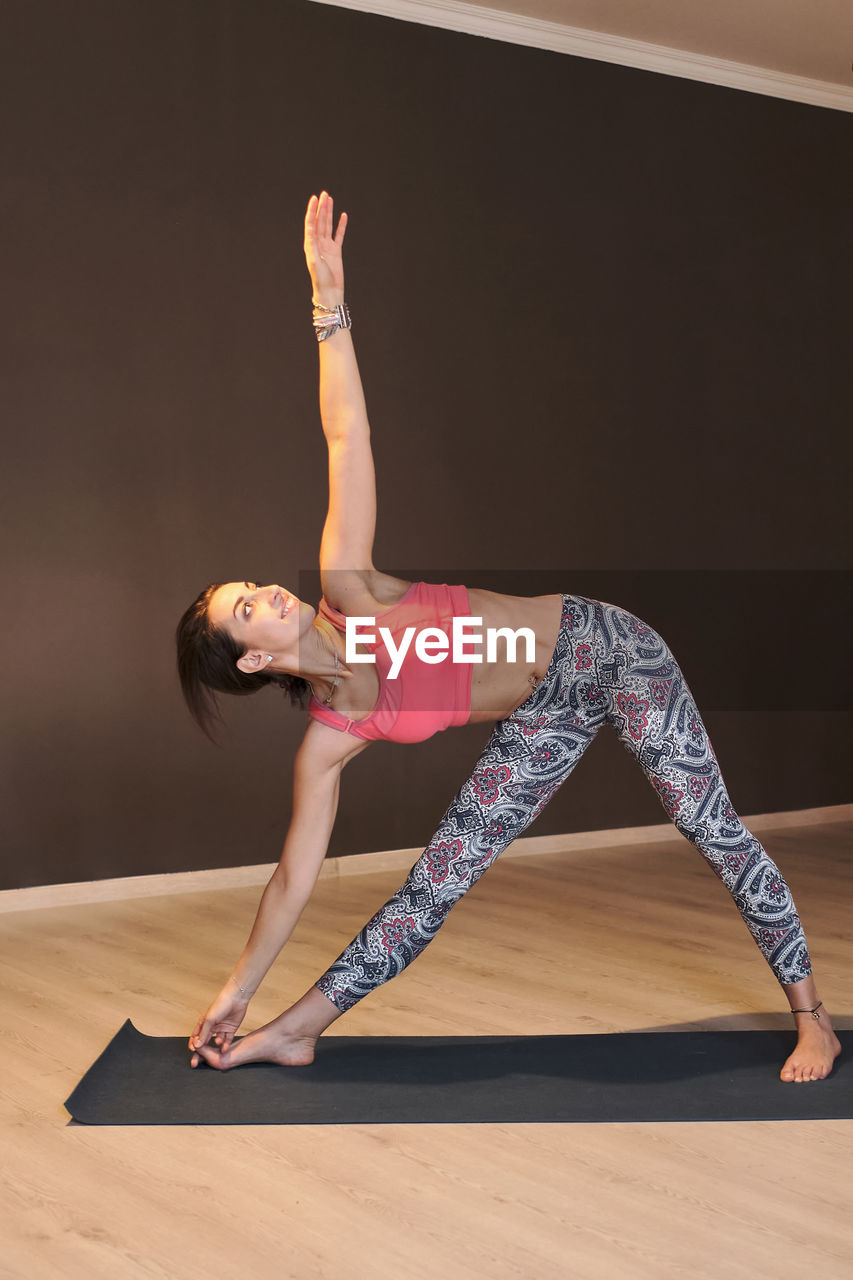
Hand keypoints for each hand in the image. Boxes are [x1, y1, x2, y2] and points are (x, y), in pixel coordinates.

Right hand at [188, 983, 249, 1067]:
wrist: (237, 998)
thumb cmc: (221, 1004)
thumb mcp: (210, 1020)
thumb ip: (203, 1033)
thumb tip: (196, 1045)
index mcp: (204, 1022)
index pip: (196, 1035)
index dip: (194, 1043)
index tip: (193, 1051)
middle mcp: (212, 1026)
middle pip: (206, 1040)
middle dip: (203, 1049)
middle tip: (203, 1057)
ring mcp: (221, 1028)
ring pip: (217, 1041)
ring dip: (217, 1044)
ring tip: (218, 1042)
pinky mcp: (230, 1030)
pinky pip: (227, 1040)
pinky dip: (225, 1045)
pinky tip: (224, 1048)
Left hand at [304, 190, 346, 304]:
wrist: (330, 291)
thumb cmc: (320, 279)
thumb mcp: (314, 261)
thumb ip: (312, 244)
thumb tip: (310, 228)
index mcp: (310, 244)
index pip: (310, 223)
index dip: (312, 210)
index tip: (315, 198)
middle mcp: (318, 243)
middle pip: (319, 221)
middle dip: (321, 207)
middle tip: (324, 194)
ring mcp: (327, 246)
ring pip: (328, 225)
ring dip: (329, 213)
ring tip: (330, 200)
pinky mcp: (336, 251)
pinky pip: (339, 235)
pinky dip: (341, 225)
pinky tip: (343, 216)